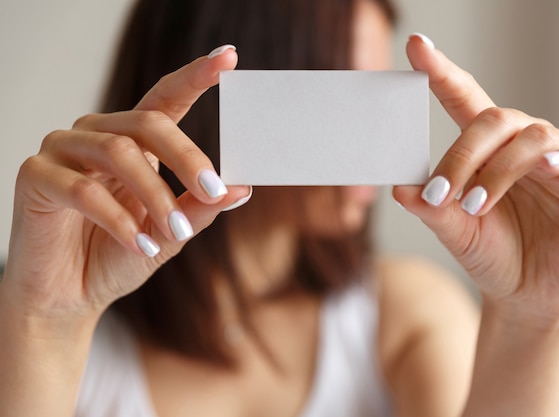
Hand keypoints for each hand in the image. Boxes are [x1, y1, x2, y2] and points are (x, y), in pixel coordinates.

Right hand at [1, 45, 249, 321]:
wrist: (70, 296)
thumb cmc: (119, 257)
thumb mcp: (169, 233)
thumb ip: (199, 208)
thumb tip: (243, 187)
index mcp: (133, 141)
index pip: (166, 98)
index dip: (196, 76)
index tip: (229, 57)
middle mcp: (98, 135)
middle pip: (149, 123)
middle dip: (188, 157)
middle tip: (215, 190)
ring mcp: (63, 150)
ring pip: (118, 152)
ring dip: (155, 196)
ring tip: (174, 232)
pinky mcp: (36, 176)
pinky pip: (83, 190)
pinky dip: (119, 221)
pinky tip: (140, 245)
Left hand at [394, 34, 558, 321]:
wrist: (527, 294)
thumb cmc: (491, 254)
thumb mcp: (455, 232)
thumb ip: (431, 208)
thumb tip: (400, 188)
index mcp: (486, 150)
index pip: (463, 98)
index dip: (441, 72)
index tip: (417, 46)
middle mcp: (522, 145)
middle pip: (495, 119)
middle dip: (463, 155)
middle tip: (443, 194)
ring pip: (532, 138)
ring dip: (499, 171)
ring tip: (475, 207)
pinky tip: (546, 169)